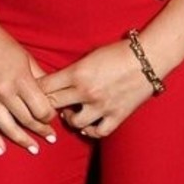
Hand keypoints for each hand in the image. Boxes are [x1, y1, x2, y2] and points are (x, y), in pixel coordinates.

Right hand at [0, 19, 58, 154]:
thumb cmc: (4, 44)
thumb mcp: (27, 59)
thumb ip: (40, 79)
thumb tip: (53, 98)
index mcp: (20, 80)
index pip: (40, 109)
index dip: (49, 116)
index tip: (53, 117)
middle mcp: (4, 91)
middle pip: (27, 120)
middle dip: (41, 130)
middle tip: (51, 137)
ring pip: (8, 127)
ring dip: (23, 140)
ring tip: (34, 149)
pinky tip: (2, 150)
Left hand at [40, 39, 159, 139]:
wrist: (148, 58)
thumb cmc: (118, 52)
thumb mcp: (89, 56)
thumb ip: (71, 71)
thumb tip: (54, 83)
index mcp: (77, 73)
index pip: (44, 87)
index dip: (36, 90)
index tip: (35, 92)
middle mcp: (86, 91)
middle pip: (53, 105)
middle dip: (48, 105)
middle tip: (49, 104)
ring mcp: (102, 106)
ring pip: (74, 122)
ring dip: (69, 119)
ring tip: (71, 112)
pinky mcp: (117, 115)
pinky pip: (98, 131)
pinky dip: (90, 130)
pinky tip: (89, 124)